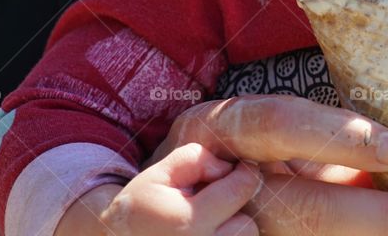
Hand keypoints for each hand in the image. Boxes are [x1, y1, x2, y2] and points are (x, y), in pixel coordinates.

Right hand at [56, 143, 261, 235]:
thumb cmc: (140, 207)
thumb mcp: (160, 173)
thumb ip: (195, 159)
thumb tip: (227, 168)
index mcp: (190, 222)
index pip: (240, 190)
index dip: (245, 173)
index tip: (242, 168)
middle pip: (247, 224)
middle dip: (236, 208)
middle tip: (213, 202)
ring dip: (233, 229)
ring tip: (208, 221)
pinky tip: (207, 231)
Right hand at [149, 95, 387, 235]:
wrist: (139, 207)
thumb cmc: (220, 160)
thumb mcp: (268, 141)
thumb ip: (340, 151)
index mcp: (222, 128)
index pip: (278, 126)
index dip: (335, 134)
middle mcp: (213, 181)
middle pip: (301, 206)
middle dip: (380, 215)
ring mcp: (211, 227)